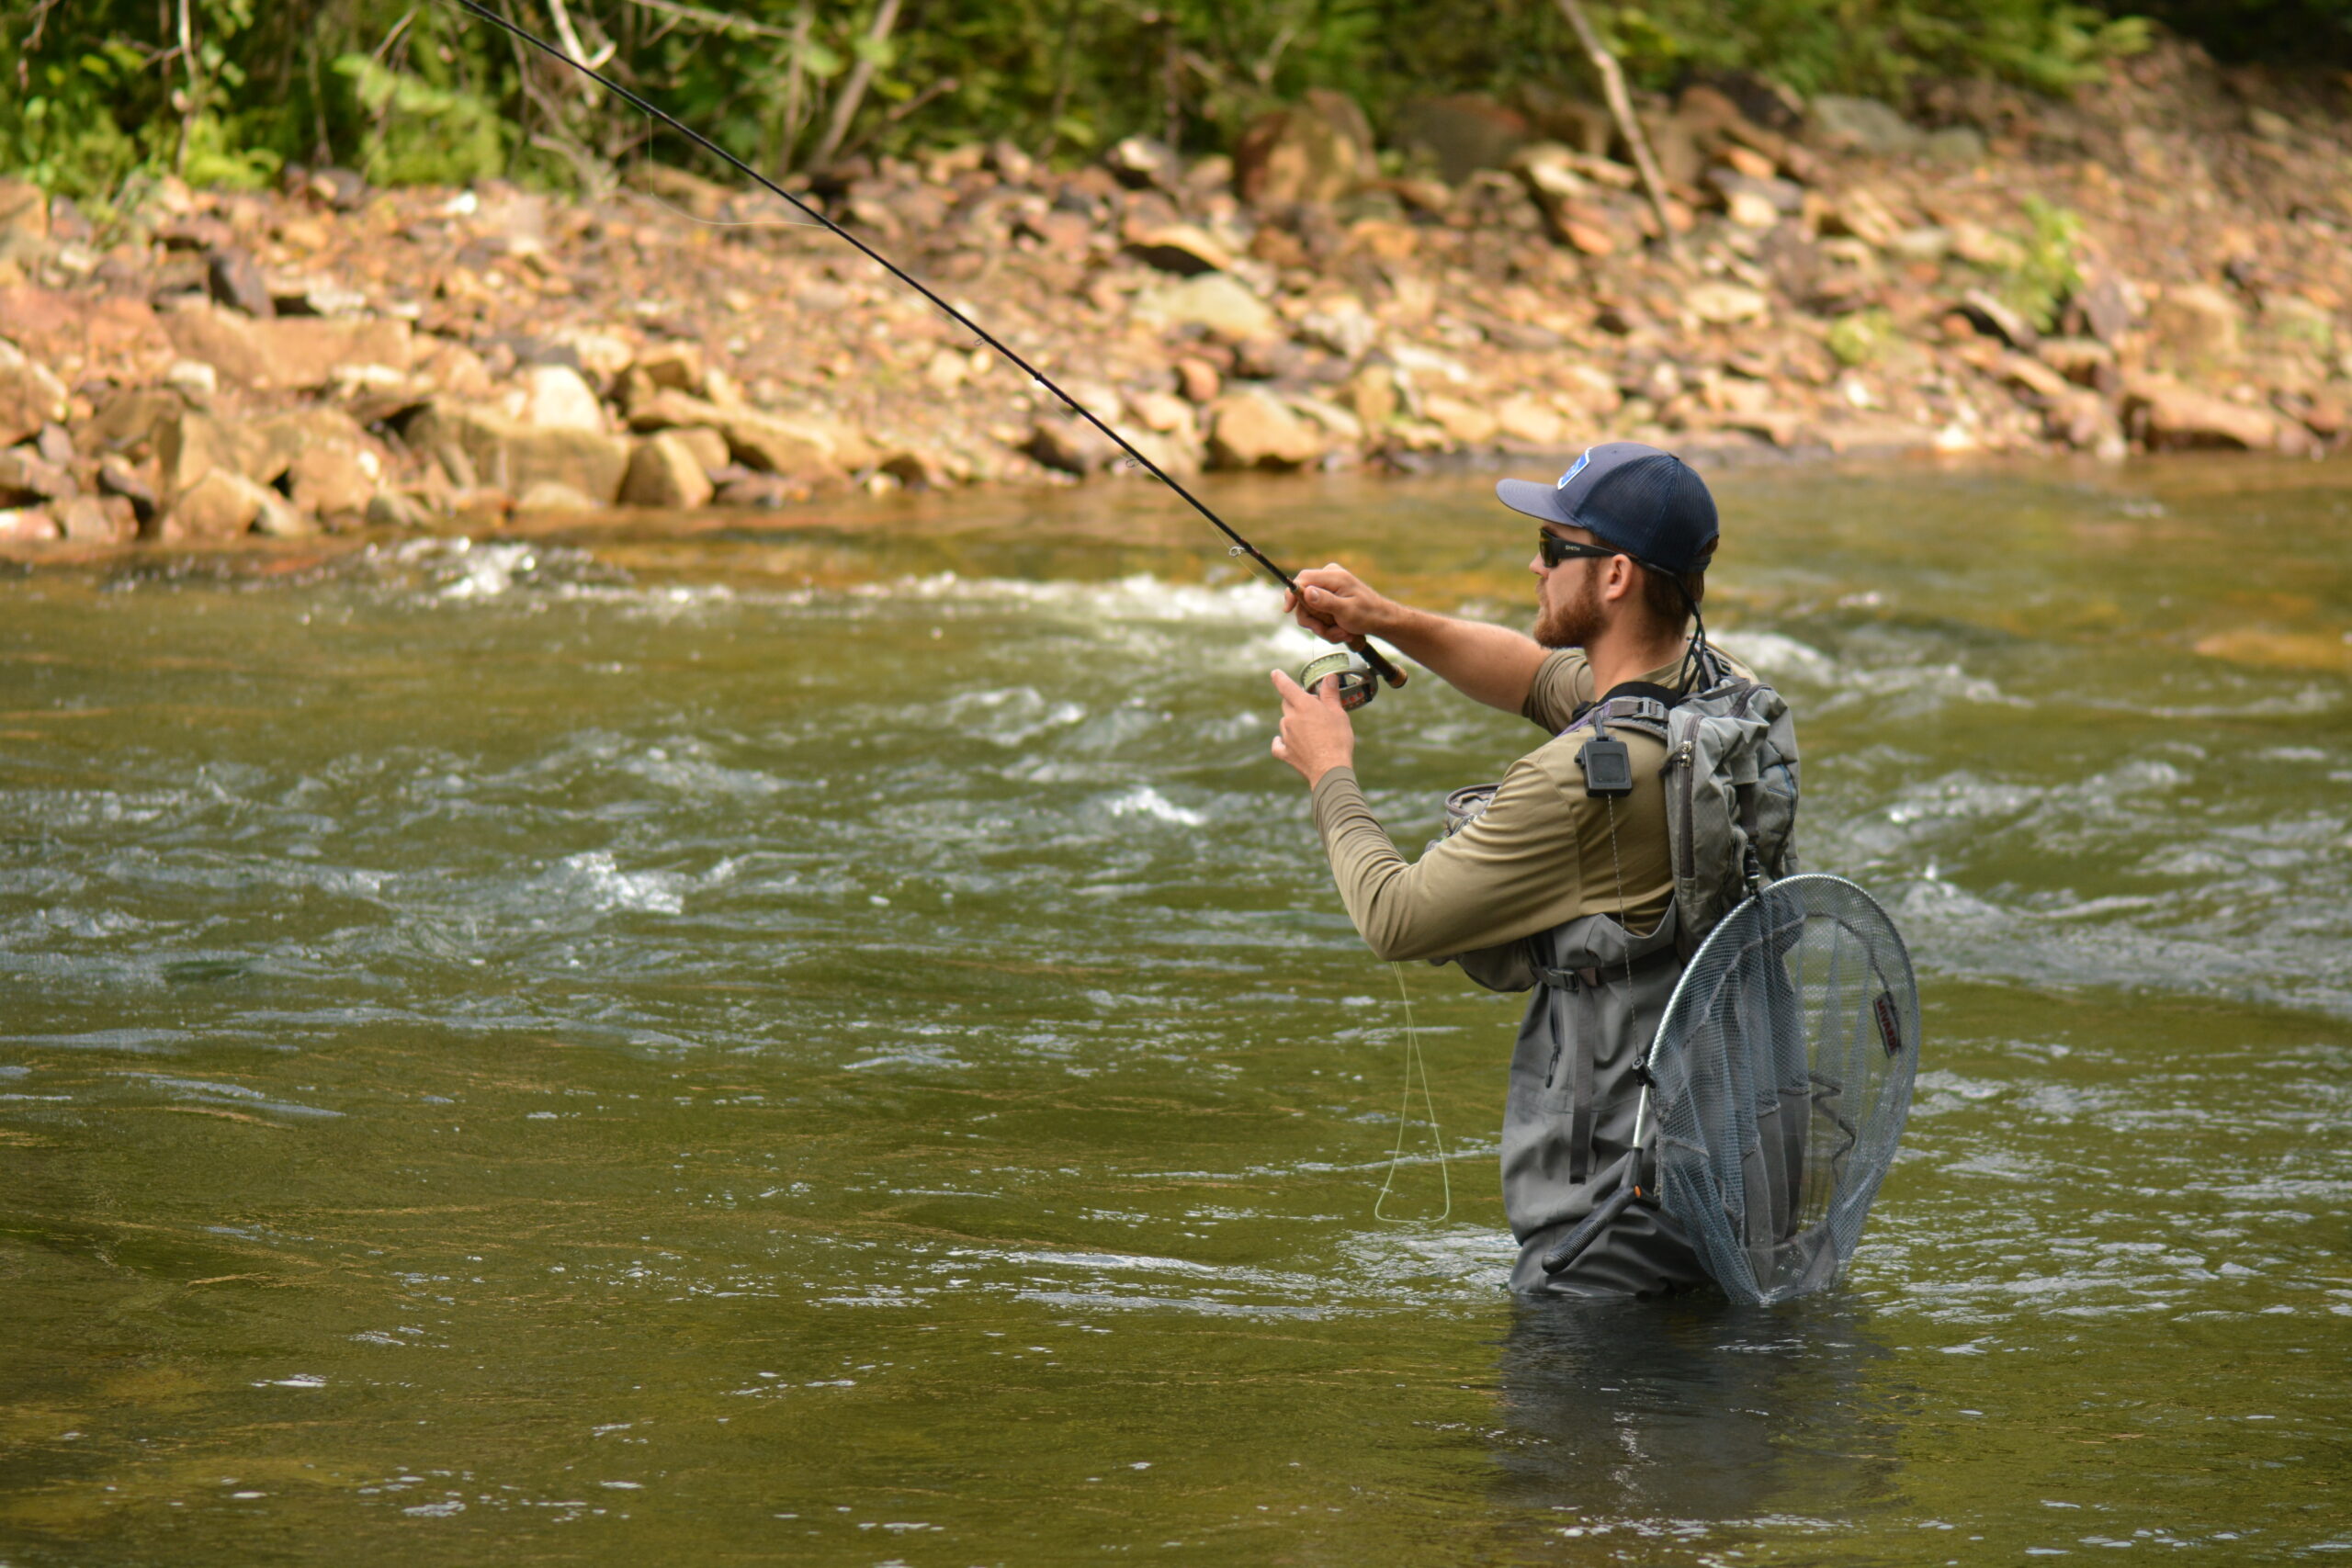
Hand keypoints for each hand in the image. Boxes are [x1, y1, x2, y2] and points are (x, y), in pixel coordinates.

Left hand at [1269, 667, 1354, 786]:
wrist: (1330, 769)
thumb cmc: (1337, 739)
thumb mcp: (1338, 713)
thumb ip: (1330, 694)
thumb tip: (1329, 677)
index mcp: (1303, 706)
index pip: (1287, 687)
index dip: (1280, 678)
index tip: (1275, 673)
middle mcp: (1290, 719)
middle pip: (1287, 704)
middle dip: (1295, 701)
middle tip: (1311, 706)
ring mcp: (1286, 736)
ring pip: (1285, 722)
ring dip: (1293, 721)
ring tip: (1310, 728)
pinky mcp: (1285, 752)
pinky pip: (1278, 744)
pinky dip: (1281, 741)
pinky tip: (1285, 741)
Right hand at [1283, 564, 1398, 647]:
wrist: (1382, 620)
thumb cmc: (1368, 614)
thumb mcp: (1347, 611)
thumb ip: (1326, 601)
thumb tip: (1306, 592)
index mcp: (1333, 576)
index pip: (1303, 579)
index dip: (1292, 594)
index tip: (1287, 610)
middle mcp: (1329, 577)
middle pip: (1304, 599)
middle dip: (1314, 621)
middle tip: (1327, 632)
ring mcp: (1329, 587)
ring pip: (1310, 610)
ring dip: (1323, 627)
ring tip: (1341, 634)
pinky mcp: (1329, 597)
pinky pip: (1318, 613)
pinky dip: (1328, 626)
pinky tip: (1342, 631)